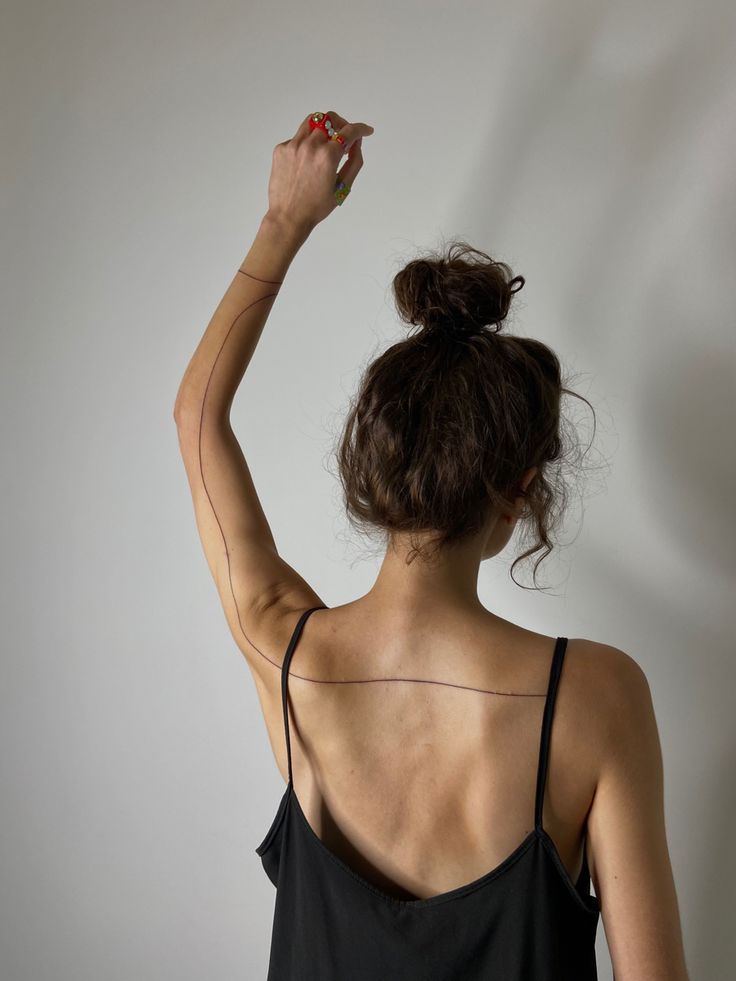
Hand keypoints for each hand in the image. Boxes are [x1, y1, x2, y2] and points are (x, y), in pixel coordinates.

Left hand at [265, 110, 374, 234]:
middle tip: (345, 137)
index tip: (366, 131)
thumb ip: (354, 162)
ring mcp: (293, 145)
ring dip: (324, 127)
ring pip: (312, 121)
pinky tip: (308, 160)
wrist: (288, 216)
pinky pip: (298, 137)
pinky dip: (307, 142)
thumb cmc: (317, 207)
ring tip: (327, 142)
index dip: (361, 129)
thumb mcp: (343, 187)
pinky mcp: (281, 149)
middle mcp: (310, 145)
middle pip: (330, 119)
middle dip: (342, 125)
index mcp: (327, 156)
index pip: (349, 132)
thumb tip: (356, 143)